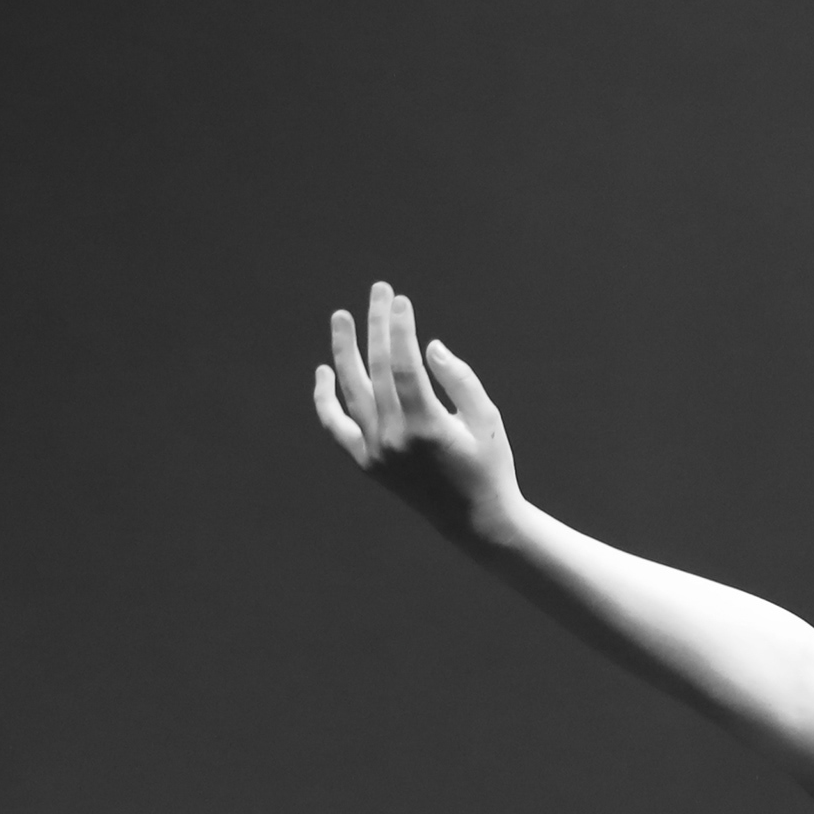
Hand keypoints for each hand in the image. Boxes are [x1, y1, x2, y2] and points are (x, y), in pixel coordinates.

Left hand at [312, 281, 522, 542]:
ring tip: (342, 317)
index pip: (403, 365)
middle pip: (376, 369)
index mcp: (427, 427)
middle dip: (377, 326)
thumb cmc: (489, 466)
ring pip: (351, 391)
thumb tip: (429, 346)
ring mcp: (376, 452)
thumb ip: (460, 381)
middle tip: (379, 291)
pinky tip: (324, 371)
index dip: (399, 329)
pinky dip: (326, 399)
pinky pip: (337, 426)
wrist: (474, 521)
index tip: (401, 300)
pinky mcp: (367, 463)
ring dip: (344, 351)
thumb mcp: (486, 420)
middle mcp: (394, 439)